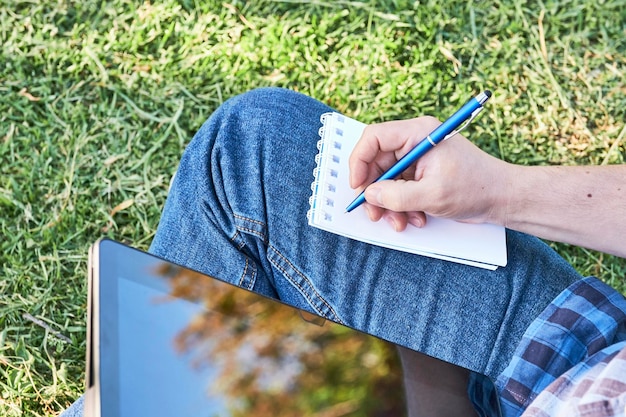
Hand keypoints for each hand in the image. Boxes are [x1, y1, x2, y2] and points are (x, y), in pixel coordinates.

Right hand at [348, 116, 509, 230]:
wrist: (502, 198)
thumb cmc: (475, 188)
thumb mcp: (432, 195)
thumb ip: (396, 196)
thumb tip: (369, 195)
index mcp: (418, 133)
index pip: (374, 137)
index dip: (359, 161)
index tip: (358, 186)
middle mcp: (416, 141)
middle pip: (377, 161)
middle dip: (375, 191)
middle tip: (374, 213)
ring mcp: (418, 157)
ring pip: (387, 179)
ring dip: (389, 204)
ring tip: (400, 222)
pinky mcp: (422, 173)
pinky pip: (400, 187)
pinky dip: (402, 206)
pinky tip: (416, 218)